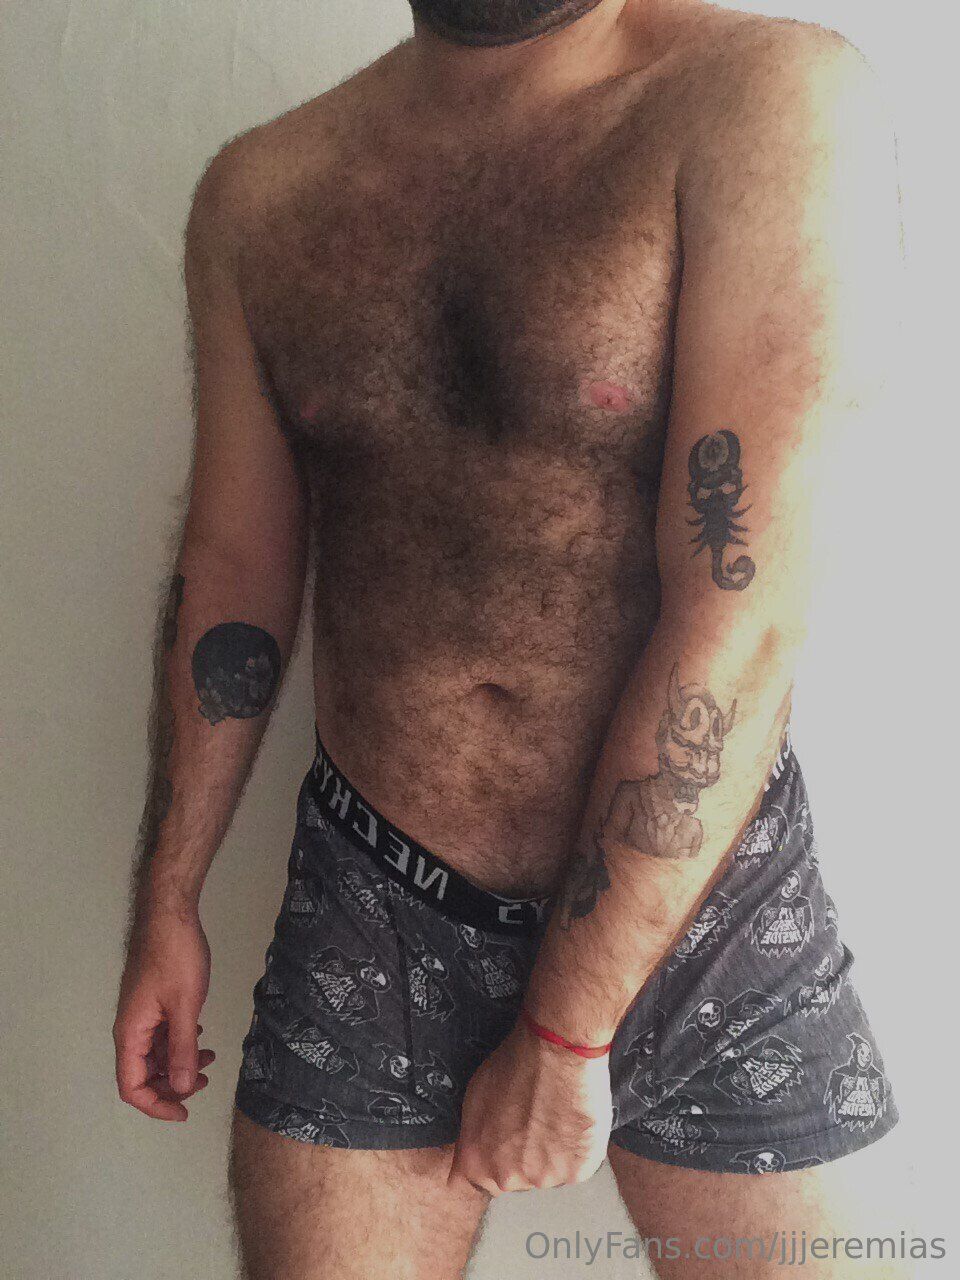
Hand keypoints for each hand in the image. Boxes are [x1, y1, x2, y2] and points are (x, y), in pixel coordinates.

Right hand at [113, 903, 214, 1120]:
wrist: (171, 914)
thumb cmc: (174, 955)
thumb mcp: (185, 1006)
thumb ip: (182, 1049)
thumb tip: (180, 1087)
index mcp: (130, 1032)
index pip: (132, 1087)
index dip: (156, 1106)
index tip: (184, 1112)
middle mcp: (131, 1027)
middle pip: (143, 1074)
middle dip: (172, 1085)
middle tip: (203, 1081)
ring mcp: (142, 1014)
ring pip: (155, 1054)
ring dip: (180, 1062)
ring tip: (209, 1059)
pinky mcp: (153, 1001)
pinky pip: (162, 1034)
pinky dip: (181, 1042)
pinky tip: (200, 1036)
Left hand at [447, 1022, 612, 1195]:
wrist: (556, 1051)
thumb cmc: (515, 1066)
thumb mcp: (474, 1100)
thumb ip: (471, 1137)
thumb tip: (471, 1159)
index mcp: (476, 1163)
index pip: (478, 1182)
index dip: (492, 1158)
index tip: (504, 1141)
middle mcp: (507, 1179)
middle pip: (514, 1179)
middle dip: (521, 1158)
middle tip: (533, 1122)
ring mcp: (544, 1178)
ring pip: (546, 1174)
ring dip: (550, 1155)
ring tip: (555, 1118)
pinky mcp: (576, 1172)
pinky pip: (574, 1168)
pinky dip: (576, 1151)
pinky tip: (572, 1121)